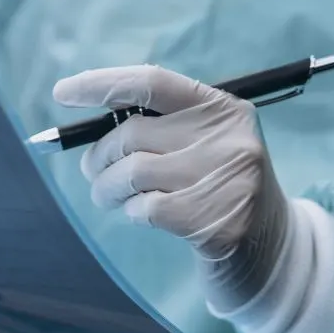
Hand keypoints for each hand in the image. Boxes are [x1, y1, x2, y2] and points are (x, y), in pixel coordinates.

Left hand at [54, 64, 292, 309]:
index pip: (152, 82)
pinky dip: (134, 214)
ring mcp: (227, 179)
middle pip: (132, 134)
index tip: (62, 92)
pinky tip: (146, 217)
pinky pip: (147, 208)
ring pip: (133, 172)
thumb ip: (160, 131)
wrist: (271, 249)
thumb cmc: (217, 190)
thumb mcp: (202, 146)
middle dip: (99, 156)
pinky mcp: (217, 221)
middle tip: (92, 174)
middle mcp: (229, 137)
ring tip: (110, 197)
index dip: (103, 84)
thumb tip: (90, 137)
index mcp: (223, 108)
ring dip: (108, 189)